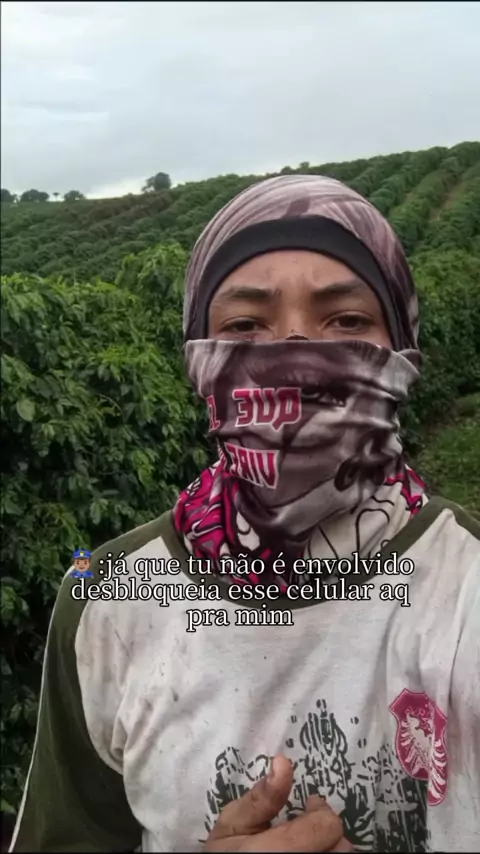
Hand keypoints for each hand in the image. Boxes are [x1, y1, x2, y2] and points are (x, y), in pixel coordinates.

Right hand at [204, 754, 353, 851]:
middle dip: (325, 828)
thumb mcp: (231, 825)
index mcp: (279, 853)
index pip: (328, 826)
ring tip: (306, 840)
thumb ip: (260, 798)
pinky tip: (308, 850)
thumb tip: (282, 763)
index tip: (307, 804)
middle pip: (341, 845)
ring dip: (330, 845)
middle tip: (305, 824)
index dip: (319, 809)